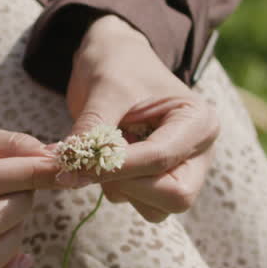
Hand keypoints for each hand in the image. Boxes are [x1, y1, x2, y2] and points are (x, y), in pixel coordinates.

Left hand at [66, 15, 218, 223]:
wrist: (115, 58)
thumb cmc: (116, 65)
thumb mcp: (104, 90)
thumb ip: (92, 131)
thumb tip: (67, 168)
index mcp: (199, 121)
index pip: (160, 159)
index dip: (114, 168)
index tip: (72, 168)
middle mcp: (198, 151)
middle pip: (174, 197)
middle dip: (128, 184)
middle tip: (91, 162)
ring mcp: (182, 169)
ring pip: (155, 208)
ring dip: (119, 188)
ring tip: (100, 151)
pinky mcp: (159, 181)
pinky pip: (139, 204)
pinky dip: (113, 188)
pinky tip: (102, 158)